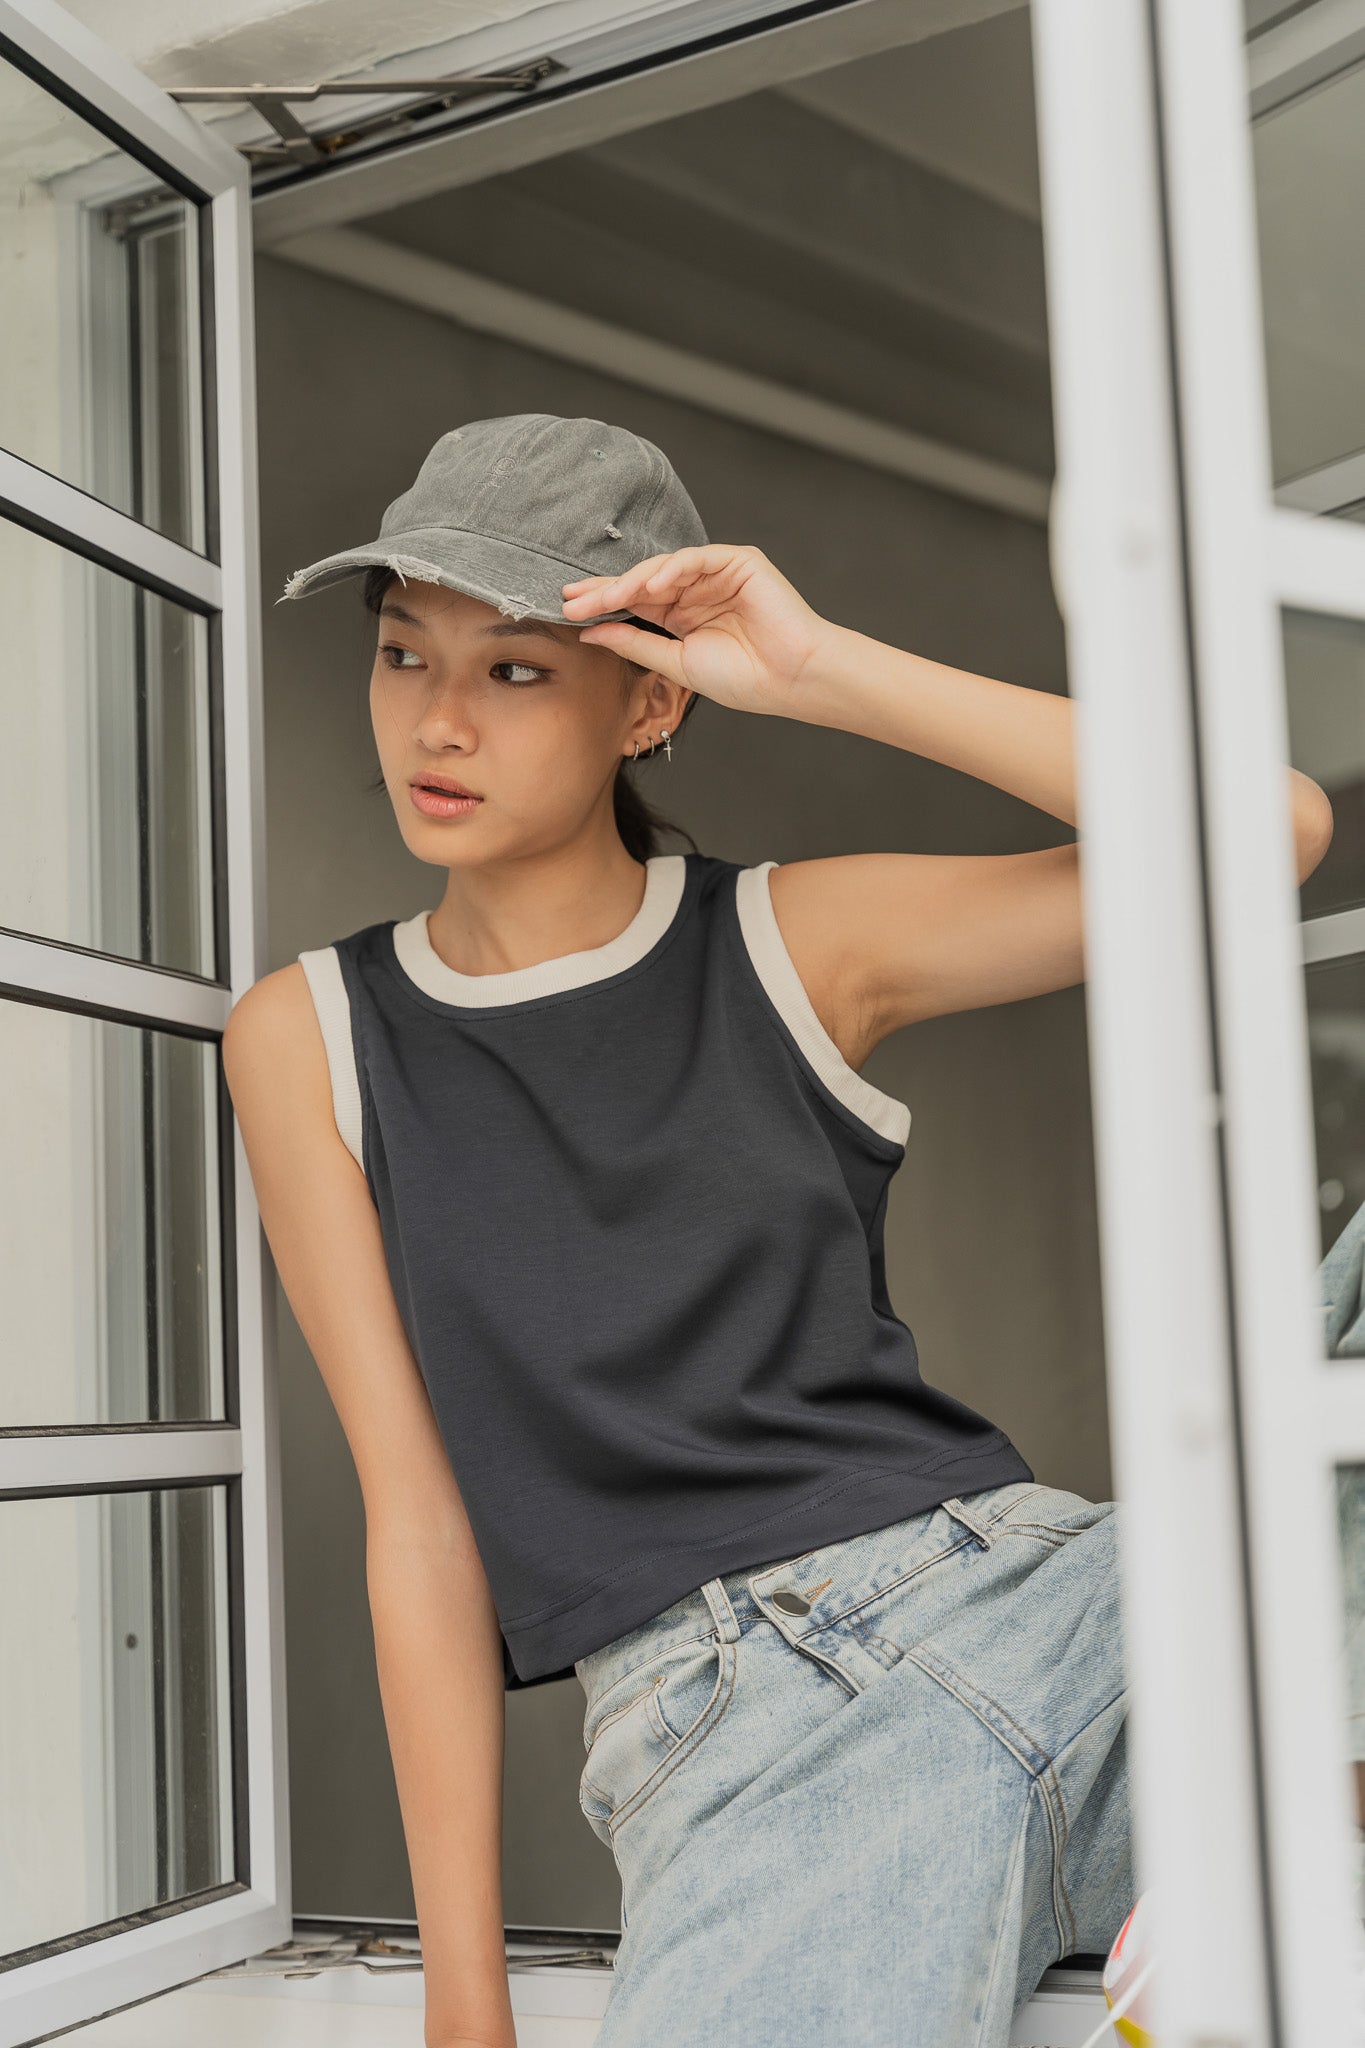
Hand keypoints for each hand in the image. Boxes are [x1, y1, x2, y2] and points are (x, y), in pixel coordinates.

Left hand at [560, 543, 833, 716]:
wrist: (792, 679)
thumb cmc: (746, 678)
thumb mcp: (678, 663)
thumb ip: (636, 644)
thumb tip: (591, 632)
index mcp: (682, 615)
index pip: (634, 603)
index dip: (601, 603)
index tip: (566, 610)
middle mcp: (695, 590)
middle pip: (641, 582)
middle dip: (605, 589)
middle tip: (570, 597)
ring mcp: (716, 573)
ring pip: (664, 568)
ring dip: (632, 581)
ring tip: (605, 596)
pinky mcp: (738, 561)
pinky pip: (696, 558)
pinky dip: (671, 570)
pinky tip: (648, 587)